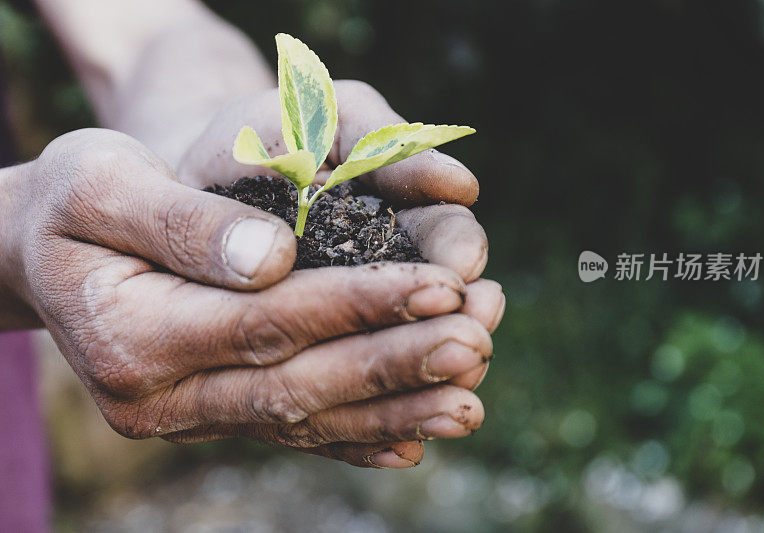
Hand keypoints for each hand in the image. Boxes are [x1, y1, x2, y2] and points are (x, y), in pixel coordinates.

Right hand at [0, 128, 502, 467]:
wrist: (43, 248)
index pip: (267, 324)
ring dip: (395, 407)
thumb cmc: (74, 200)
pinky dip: (359, 436)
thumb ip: (184, 223)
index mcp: (134, 336)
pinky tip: (417, 435)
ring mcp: (191, 415)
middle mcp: (164, 397)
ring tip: (472, 392)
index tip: (436, 283)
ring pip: (306, 419)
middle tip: (476, 341)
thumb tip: (274, 259)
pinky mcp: (215, 413)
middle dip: (394, 364)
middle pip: (298, 385)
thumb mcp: (103, 182)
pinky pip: (293, 432)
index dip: (357, 305)